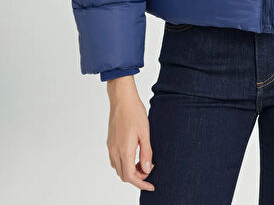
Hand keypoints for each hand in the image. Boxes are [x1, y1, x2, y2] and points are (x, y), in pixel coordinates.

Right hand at [105, 76, 154, 191]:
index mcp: (124, 150)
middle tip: (149, 169)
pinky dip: (125, 163)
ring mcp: (111, 147)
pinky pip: (115, 160)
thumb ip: (146, 153)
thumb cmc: (134, 112)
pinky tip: (134, 155)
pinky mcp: (110, 142)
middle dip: (137, 177)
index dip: (141, 183)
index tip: (151, 185)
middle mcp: (115, 151)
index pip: (131, 176)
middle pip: (124, 175)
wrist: (122, 99)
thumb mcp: (145, 133)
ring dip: (130, 170)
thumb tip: (147, 169)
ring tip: (143, 161)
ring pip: (119, 168)